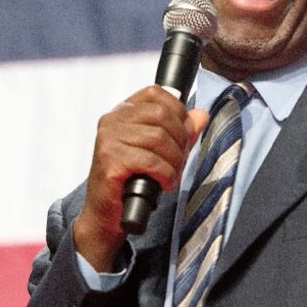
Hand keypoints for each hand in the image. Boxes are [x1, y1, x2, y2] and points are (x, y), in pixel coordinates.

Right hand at [73, 85, 208, 270]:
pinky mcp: (109, 160)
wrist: (105, 213)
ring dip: (174, 160)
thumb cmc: (131, 179)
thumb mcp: (160, 150)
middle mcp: (112, 120)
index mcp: (122, 111)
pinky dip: (165, 174)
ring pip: (159, 138)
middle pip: (162, 115)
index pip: (156, 93)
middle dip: (180, 139)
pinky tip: (164, 183)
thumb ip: (180, 131)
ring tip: (172, 174)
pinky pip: (151, 161)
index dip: (178, 111)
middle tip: (180, 159)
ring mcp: (108, 139)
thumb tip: (201, 115)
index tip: (184, 133)